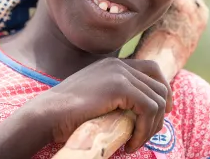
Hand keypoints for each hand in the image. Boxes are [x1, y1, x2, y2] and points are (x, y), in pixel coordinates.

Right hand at [28, 58, 172, 152]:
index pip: (153, 69)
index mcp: (113, 64)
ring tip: (135, 143)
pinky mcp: (119, 87)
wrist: (46, 114)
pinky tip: (130, 144)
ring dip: (152, 126)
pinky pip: (149, 109)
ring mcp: (119, 73)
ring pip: (157, 99)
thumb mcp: (96, 98)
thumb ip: (115, 96)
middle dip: (160, 113)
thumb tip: (139, 111)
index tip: (163, 112)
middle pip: (159, 84)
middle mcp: (119, 64)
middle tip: (149, 134)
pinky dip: (145, 130)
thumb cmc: (66, 113)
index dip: (163, 90)